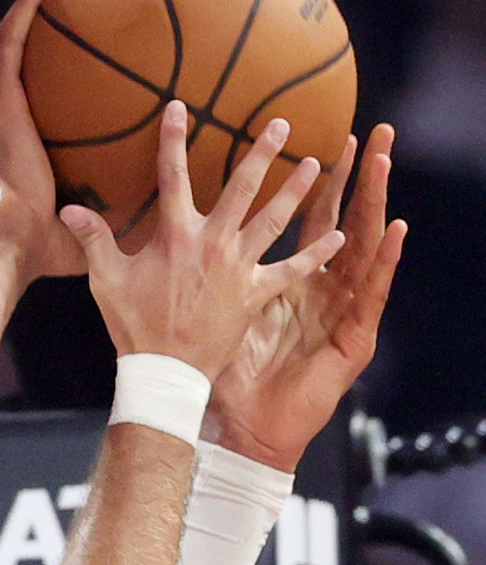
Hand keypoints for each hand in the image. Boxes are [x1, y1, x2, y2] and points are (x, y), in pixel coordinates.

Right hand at [0, 0, 85, 280]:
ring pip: (9, 42)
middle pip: (16, 61)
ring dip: (30, 4)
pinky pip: (11, 42)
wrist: (15, 247)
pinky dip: (27, 8)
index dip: (42, 70)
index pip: (27, 97)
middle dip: (36, 25)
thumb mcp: (88, 222)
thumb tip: (151, 211)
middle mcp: (3, 122)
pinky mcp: (0, 103)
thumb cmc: (47, 248)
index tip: (69, 52)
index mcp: (17, 147)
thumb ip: (113, 209)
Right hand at [60, 103, 345, 379]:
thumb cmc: (134, 327)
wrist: (163, 372)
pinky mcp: (254, 294)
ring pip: (273, 220)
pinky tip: (339, 236)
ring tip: (316, 164)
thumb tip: (67, 209)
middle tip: (283, 123)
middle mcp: (212, 243)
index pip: (173, 176)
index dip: (173, 139)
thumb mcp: (106, 281)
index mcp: (175, 235)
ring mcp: (238, 268)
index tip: (180, 106)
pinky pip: (291, 270)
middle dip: (262, 152)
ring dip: (296, 191)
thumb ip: (93, 240)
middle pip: (242, 187)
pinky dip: (315, 254)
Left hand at [207, 124, 406, 471]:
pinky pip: (372, 294)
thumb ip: (192, 276)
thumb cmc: (225, 379)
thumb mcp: (208, 317)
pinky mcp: (352, 337)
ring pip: (364, 249)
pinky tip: (395, 230)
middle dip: (358, 178)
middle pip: (344, 222)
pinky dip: (385, 262)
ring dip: (375, 204)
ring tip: (385, 164)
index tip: (319, 138)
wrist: (244, 432)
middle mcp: (320, 291)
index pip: (305, 222)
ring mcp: (339, 312)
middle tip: (373, 133)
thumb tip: (169, 242)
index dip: (316, 183)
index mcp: (286, 282)